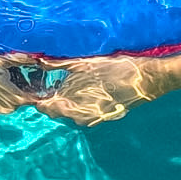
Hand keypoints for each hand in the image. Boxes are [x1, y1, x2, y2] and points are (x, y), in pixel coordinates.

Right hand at [0, 53, 44, 121]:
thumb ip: (19, 60)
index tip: (31, 82)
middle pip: (15, 101)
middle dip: (13, 90)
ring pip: (1, 104)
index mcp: (12, 97)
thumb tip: (36, 57)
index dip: (33, 90)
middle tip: (5, 76)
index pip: (31, 98)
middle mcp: (3, 110)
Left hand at [31, 56, 161, 125]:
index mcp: (72, 107)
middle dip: (51, 98)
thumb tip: (39, 60)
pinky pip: (83, 111)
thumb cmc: (117, 69)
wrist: (148, 80)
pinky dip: (79, 102)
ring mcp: (93, 119)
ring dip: (65, 100)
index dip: (38, 98)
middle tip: (48, 81)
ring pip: (70, 112)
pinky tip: (84, 87)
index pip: (45, 108)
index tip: (33, 87)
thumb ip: (61, 65)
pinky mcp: (103, 115)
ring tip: (65, 82)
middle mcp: (80, 118)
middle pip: (57, 111)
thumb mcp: (87, 64)